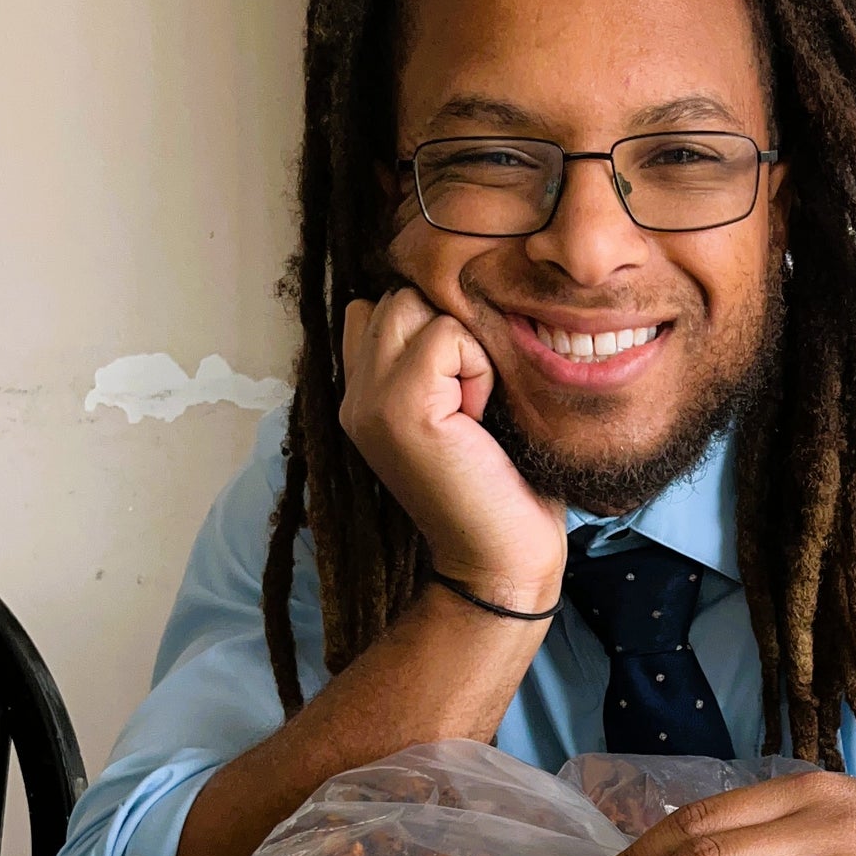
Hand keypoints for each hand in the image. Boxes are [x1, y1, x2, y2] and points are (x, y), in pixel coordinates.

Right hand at [340, 285, 566, 607]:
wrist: (501, 560)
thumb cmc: (500, 489)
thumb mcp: (462, 411)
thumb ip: (436, 361)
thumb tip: (453, 298)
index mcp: (363, 395)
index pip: (378, 307)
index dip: (431, 326)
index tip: (463, 383)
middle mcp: (355, 395)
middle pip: (397, 295)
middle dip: (447, 329)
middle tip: (473, 399)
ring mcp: (369, 400)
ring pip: (415, 305)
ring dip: (462, 345)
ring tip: (474, 408)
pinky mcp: (400, 408)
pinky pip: (445, 335)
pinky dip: (477, 368)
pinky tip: (479, 420)